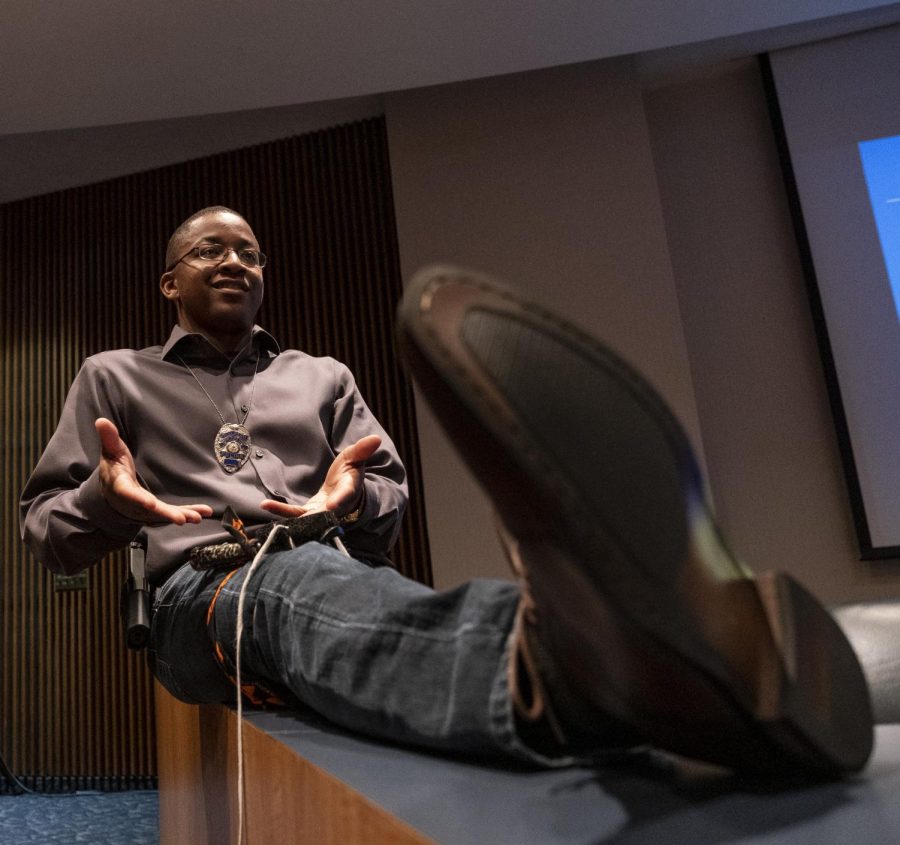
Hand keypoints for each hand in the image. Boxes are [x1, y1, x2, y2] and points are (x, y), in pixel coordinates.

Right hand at [95, 418, 212, 524]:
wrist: (111, 492)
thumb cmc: (113, 469)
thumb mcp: (111, 452)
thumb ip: (109, 438)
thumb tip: (101, 421)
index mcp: (121, 486)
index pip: (129, 493)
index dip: (138, 499)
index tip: (149, 503)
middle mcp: (134, 502)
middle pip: (150, 510)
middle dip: (166, 514)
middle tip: (181, 519)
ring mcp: (146, 509)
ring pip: (164, 515)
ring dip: (181, 515)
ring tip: (196, 517)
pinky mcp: (157, 511)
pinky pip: (173, 513)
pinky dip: (188, 513)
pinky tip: (203, 513)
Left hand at [260, 434, 380, 518]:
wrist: (343, 491)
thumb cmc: (350, 473)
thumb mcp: (356, 458)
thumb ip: (362, 450)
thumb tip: (376, 438)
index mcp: (348, 491)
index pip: (345, 496)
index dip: (339, 502)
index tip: (331, 506)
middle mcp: (335, 507)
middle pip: (323, 514)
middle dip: (310, 517)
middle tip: (296, 519)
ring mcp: (320, 512)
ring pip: (306, 518)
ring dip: (288, 515)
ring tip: (269, 507)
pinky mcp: (307, 514)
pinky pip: (293, 514)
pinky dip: (280, 510)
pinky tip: (265, 504)